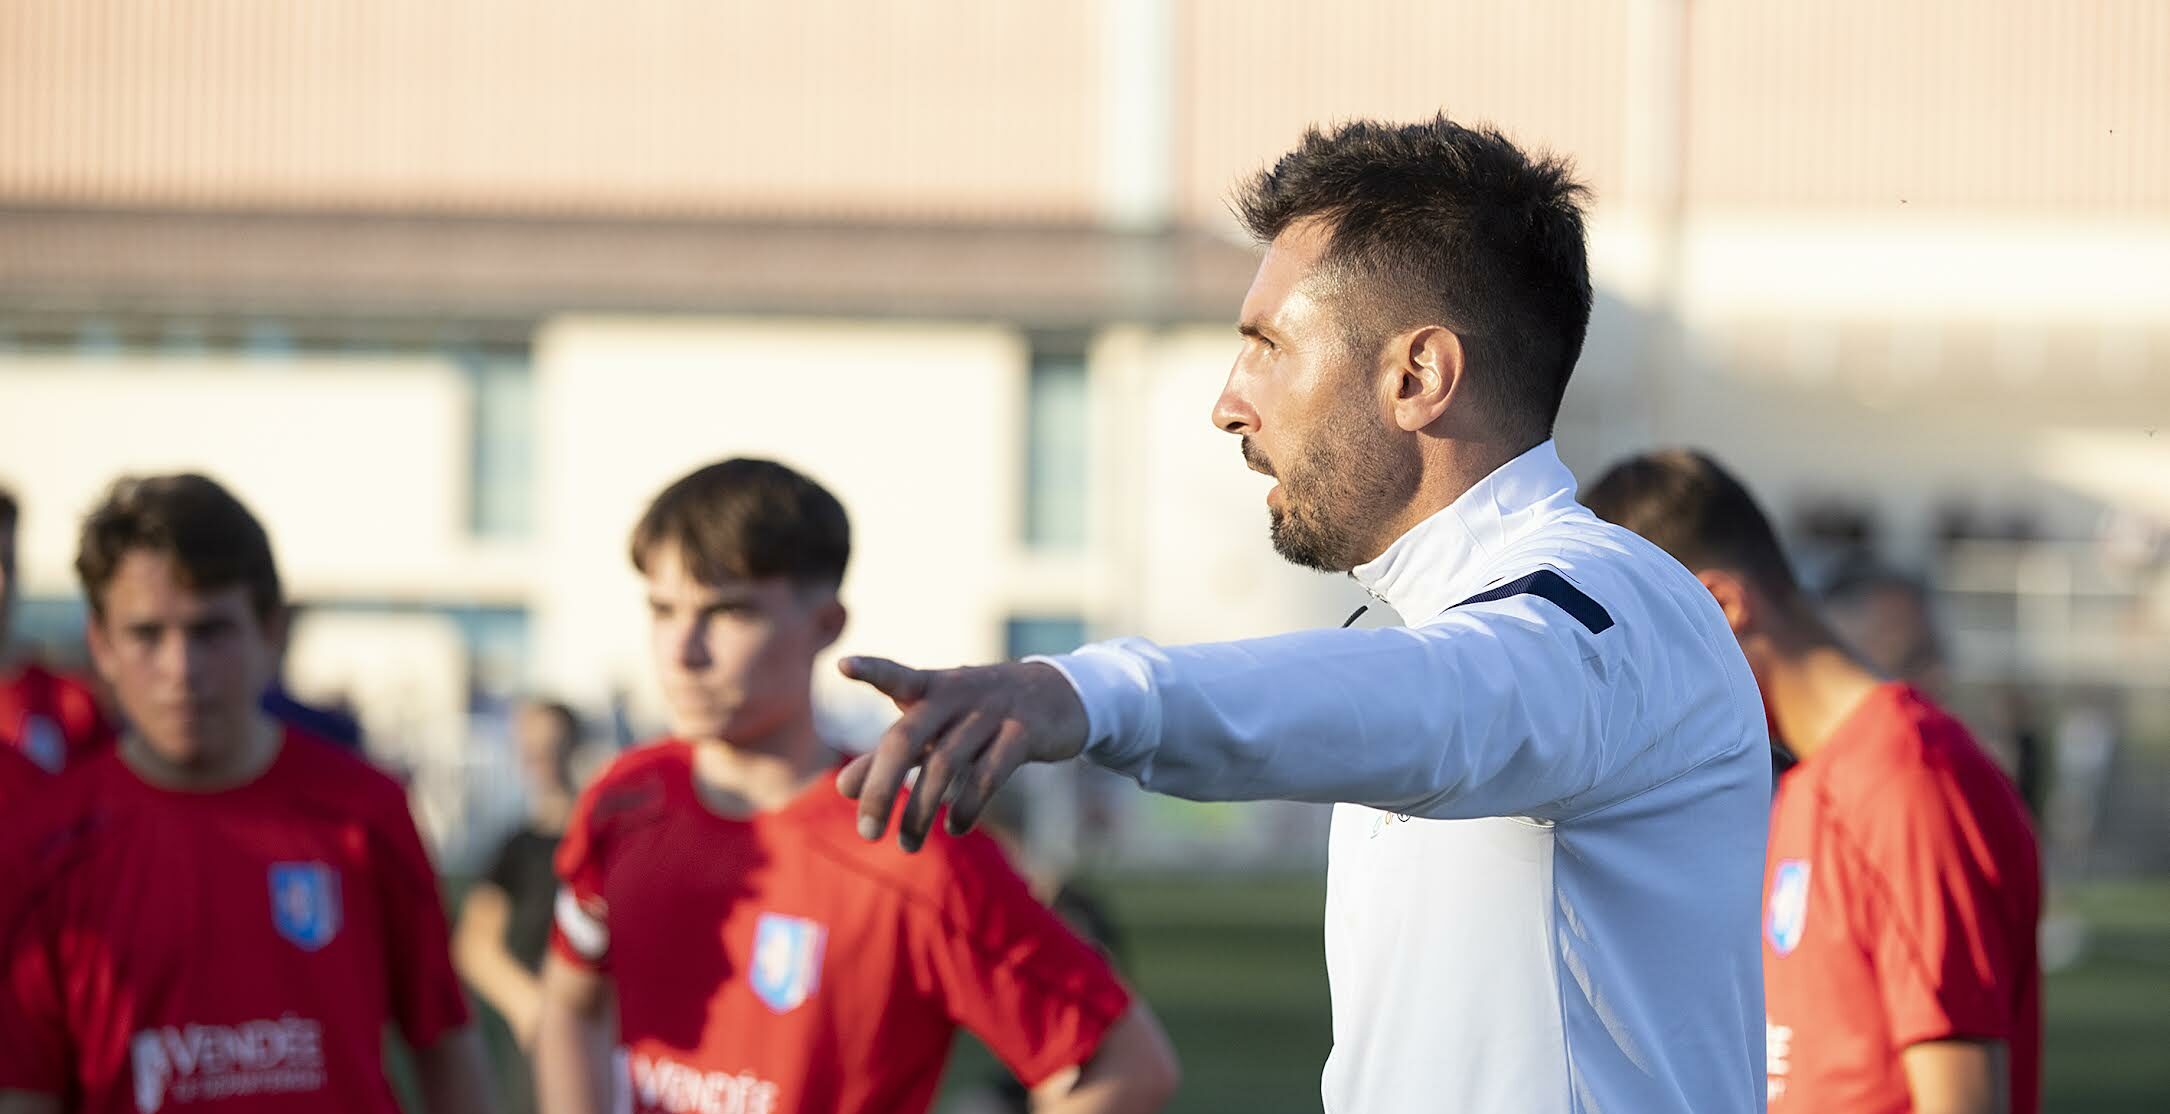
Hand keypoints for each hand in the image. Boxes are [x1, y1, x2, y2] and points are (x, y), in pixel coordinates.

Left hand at [836, 656, 1088, 850]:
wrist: (1059, 694)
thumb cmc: (979, 713)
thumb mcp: (935, 727)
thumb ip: (889, 754)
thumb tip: (842, 787)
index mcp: (930, 688)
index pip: (896, 676)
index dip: (872, 670)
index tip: (843, 666)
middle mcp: (956, 695)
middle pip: (907, 739)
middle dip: (881, 787)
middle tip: (866, 832)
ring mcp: (991, 712)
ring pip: (945, 764)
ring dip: (920, 810)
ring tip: (907, 844)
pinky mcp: (1023, 732)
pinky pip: (989, 774)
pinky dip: (967, 805)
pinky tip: (954, 827)